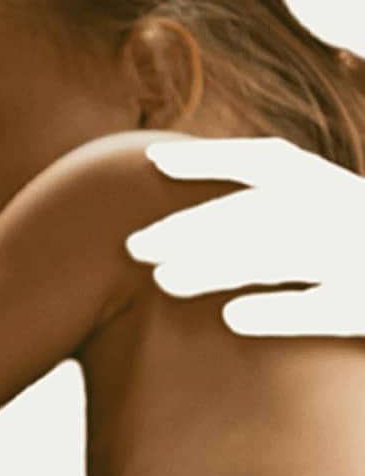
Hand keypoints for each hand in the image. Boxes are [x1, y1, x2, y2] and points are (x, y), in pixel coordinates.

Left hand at [125, 137, 364, 336]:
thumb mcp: (333, 210)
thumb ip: (285, 204)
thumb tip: (207, 215)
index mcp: (334, 186)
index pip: (265, 161)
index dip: (209, 157)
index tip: (154, 162)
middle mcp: (345, 211)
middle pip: (254, 212)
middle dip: (190, 226)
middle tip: (134, 246)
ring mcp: (358, 255)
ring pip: (275, 254)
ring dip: (215, 264)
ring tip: (163, 282)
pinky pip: (319, 306)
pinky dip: (277, 309)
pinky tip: (232, 318)